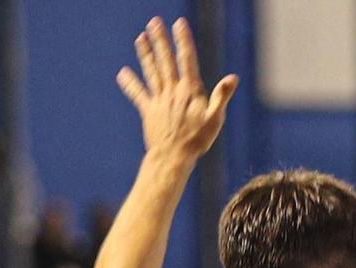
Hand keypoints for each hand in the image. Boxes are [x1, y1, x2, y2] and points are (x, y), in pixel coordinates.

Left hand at [116, 18, 238, 163]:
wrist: (173, 158)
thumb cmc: (197, 141)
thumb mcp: (215, 119)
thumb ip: (222, 96)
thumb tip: (233, 78)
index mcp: (190, 91)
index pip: (187, 60)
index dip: (183, 41)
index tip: (179, 23)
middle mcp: (172, 91)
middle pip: (166, 61)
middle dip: (160, 40)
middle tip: (153, 22)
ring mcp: (159, 100)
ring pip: (151, 72)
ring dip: (145, 54)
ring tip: (140, 38)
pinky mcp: (149, 111)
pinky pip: (138, 94)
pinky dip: (130, 83)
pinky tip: (122, 73)